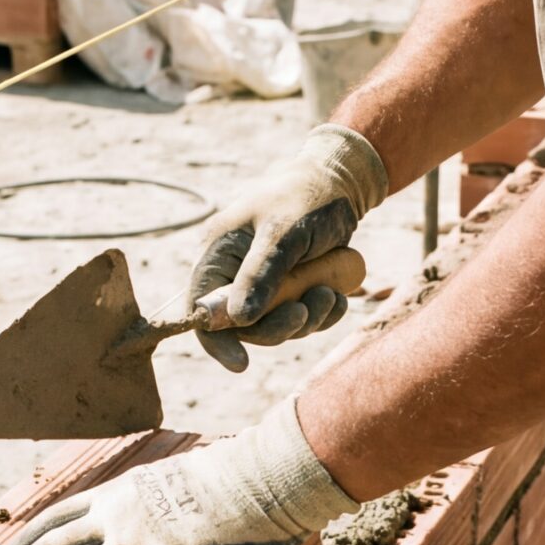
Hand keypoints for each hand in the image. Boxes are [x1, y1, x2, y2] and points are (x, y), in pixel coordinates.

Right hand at [190, 124, 387, 372]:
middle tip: (307, 311)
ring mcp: (264, 281)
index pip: (202, 308)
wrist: (341, 182)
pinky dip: (321, 314)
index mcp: (218, 253)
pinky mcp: (292, 286)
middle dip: (277, 326)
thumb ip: (260, 275)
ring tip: (331, 295)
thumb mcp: (283, 233)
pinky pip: (300, 316)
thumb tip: (238, 321)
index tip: (242, 363)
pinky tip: (340, 297)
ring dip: (306, 319)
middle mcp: (236, 271)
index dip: (216, 340)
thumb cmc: (305, 197)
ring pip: (275, 324)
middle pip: (242, 325)